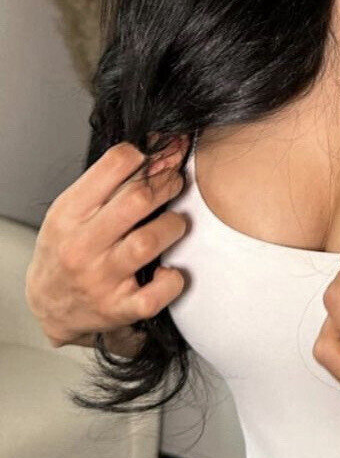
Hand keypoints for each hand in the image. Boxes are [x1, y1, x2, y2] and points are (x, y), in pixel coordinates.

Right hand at [25, 135, 188, 348]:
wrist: (47, 304)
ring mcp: (100, 279)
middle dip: (167, 184)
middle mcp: (82, 245)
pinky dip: (172, 280)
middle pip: (138, 199)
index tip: (161, 156)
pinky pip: (157, 293)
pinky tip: (168, 270)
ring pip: (150, 241)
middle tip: (174, 184)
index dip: (149, 154)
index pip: (116, 163)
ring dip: (173, 226)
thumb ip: (111, 180)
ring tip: (172, 224)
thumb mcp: (73, 208)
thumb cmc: (67, 246)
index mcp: (70, 212)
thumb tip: (159, 148)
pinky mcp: (118, 309)